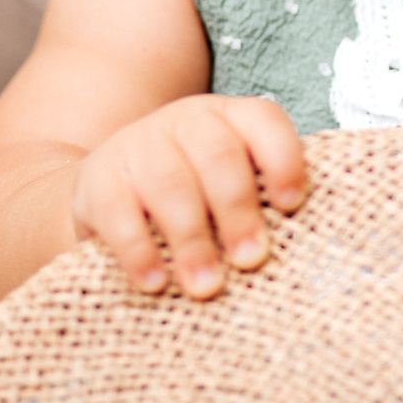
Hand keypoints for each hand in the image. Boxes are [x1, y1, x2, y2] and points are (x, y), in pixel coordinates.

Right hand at [69, 94, 305, 298]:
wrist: (110, 187)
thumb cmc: (193, 192)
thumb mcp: (227, 183)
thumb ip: (261, 200)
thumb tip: (304, 247)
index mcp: (229, 117)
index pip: (264, 121)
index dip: (283, 160)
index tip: (292, 205)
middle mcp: (185, 120)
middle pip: (218, 157)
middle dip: (238, 211)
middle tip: (252, 260)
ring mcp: (138, 144)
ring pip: (170, 184)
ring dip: (192, 240)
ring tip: (206, 285)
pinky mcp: (98, 179)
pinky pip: (119, 214)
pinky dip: (139, 251)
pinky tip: (156, 282)